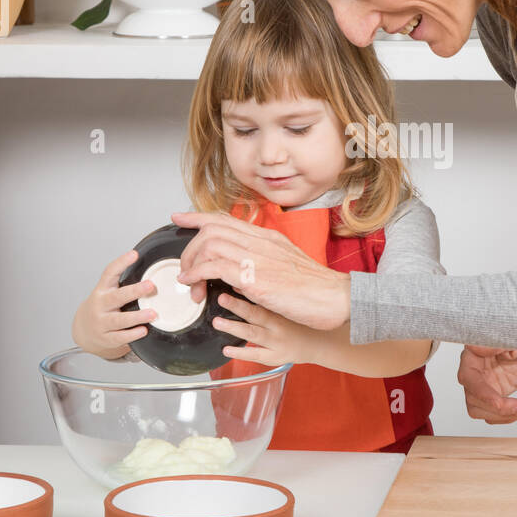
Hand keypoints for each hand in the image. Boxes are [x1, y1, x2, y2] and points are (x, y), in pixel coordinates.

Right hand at [71, 250, 157, 358]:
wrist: (83, 330)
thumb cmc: (102, 307)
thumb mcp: (107, 292)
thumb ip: (124, 284)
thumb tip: (152, 271)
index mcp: (102, 290)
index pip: (109, 273)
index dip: (121, 263)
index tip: (134, 254)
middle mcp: (100, 305)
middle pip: (116, 297)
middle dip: (134, 291)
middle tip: (151, 285)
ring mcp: (101, 322)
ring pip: (118, 320)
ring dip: (136, 317)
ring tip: (153, 314)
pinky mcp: (105, 338)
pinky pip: (119, 337)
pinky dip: (132, 334)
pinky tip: (144, 330)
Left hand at [170, 210, 350, 329]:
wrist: (336, 298)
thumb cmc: (315, 289)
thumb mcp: (286, 267)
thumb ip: (262, 264)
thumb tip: (238, 272)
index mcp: (268, 238)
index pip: (226, 219)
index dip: (198, 217)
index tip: (180, 218)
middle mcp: (261, 242)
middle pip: (212, 229)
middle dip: (190, 248)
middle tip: (186, 269)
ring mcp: (258, 257)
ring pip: (209, 244)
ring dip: (192, 264)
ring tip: (191, 283)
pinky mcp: (255, 277)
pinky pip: (215, 266)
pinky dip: (197, 273)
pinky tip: (194, 285)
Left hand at [212, 292, 324, 366]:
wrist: (319, 342)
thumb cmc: (300, 321)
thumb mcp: (288, 306)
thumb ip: (265, 297)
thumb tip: (238, 284)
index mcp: (282, 310)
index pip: (263, 298)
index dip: (247, 290)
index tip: (231, 282)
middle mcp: (279, 325)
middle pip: (256, 314)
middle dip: (237, 306)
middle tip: (221, 299)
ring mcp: (277, 342)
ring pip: (253, 334)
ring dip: (234, 328)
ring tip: (217, 322)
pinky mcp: (274, 357)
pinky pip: (256, 355)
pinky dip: (241, 353)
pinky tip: (226, 350)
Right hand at [457, 344, 516, 423]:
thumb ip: (497, 343)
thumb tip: (476, 348)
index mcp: (475, 352)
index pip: (468, 376)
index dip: (482, 392)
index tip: (499, 402)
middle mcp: (475, 369)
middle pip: (472, 397)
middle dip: (495, 407)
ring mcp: (483, 382)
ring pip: (478, 408)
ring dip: (499, 415)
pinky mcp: (494, 392)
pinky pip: (491, 412)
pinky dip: (505, 417)